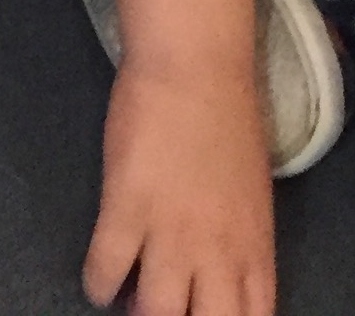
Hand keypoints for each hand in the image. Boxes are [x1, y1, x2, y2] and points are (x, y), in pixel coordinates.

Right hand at [84, 67, 274, 315]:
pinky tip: (99, 278)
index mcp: (254, 252)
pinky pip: (106, 269)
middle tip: (162, 308)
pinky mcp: (125, 206)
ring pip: (156, 313)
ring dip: (141, 312)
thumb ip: (239, 244)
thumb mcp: (252, 195)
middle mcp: (216, 254)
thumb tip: (213, 276)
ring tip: (132, 298)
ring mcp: (170, 233)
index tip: (202, 315)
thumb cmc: (229, 119)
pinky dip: (99, 283)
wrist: (195, 65)